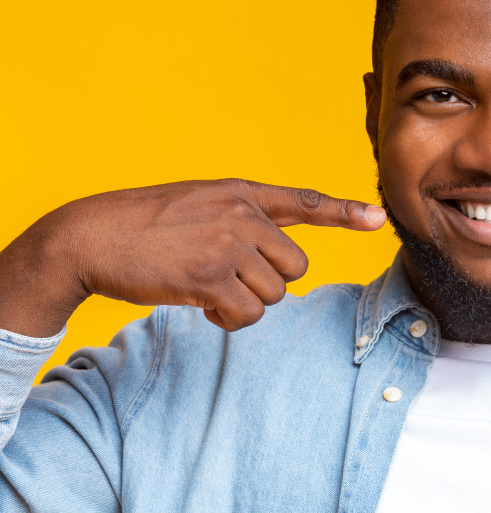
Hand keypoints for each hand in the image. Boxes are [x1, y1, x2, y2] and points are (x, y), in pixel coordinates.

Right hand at [0, 179, 384, 334]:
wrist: (90, 235)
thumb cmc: (144, 225)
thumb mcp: (200, 204)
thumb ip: (241, 220)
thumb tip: (276, 264)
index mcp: (241, 193)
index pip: (304, 201)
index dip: (344, 211)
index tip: (377, 217)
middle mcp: (243, 214)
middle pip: (295, 268)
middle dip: (267, 284)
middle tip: (228, 280)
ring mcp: (228, 243)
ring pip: (274, 295)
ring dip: (244, 304)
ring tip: (207, 289)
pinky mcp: (211, 275)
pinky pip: (247, 314)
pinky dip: (228, 319)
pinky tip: (201, 305)